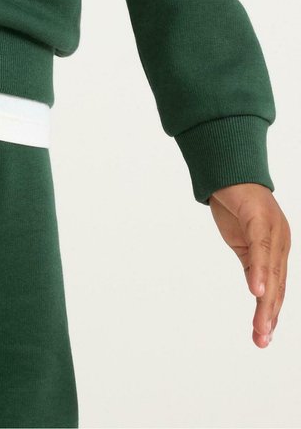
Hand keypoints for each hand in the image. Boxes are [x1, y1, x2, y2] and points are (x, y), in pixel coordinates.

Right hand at [208, 183, 289, 347]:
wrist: (227, 168)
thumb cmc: (235, 203)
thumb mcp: (242, 239)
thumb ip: (252, 261)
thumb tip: (257, 289)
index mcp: (278, 247)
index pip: (277, 286)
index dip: (271, 311)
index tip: (263, 336)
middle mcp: (281, 240)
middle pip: (277, 284)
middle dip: (269, 315)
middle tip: (262, 340)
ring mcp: (273, 229)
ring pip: (272, 272)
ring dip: (266, 302)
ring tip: (261, 327)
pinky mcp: (259, 218)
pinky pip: (260, 250)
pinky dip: (259, 272)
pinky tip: (256, 290)